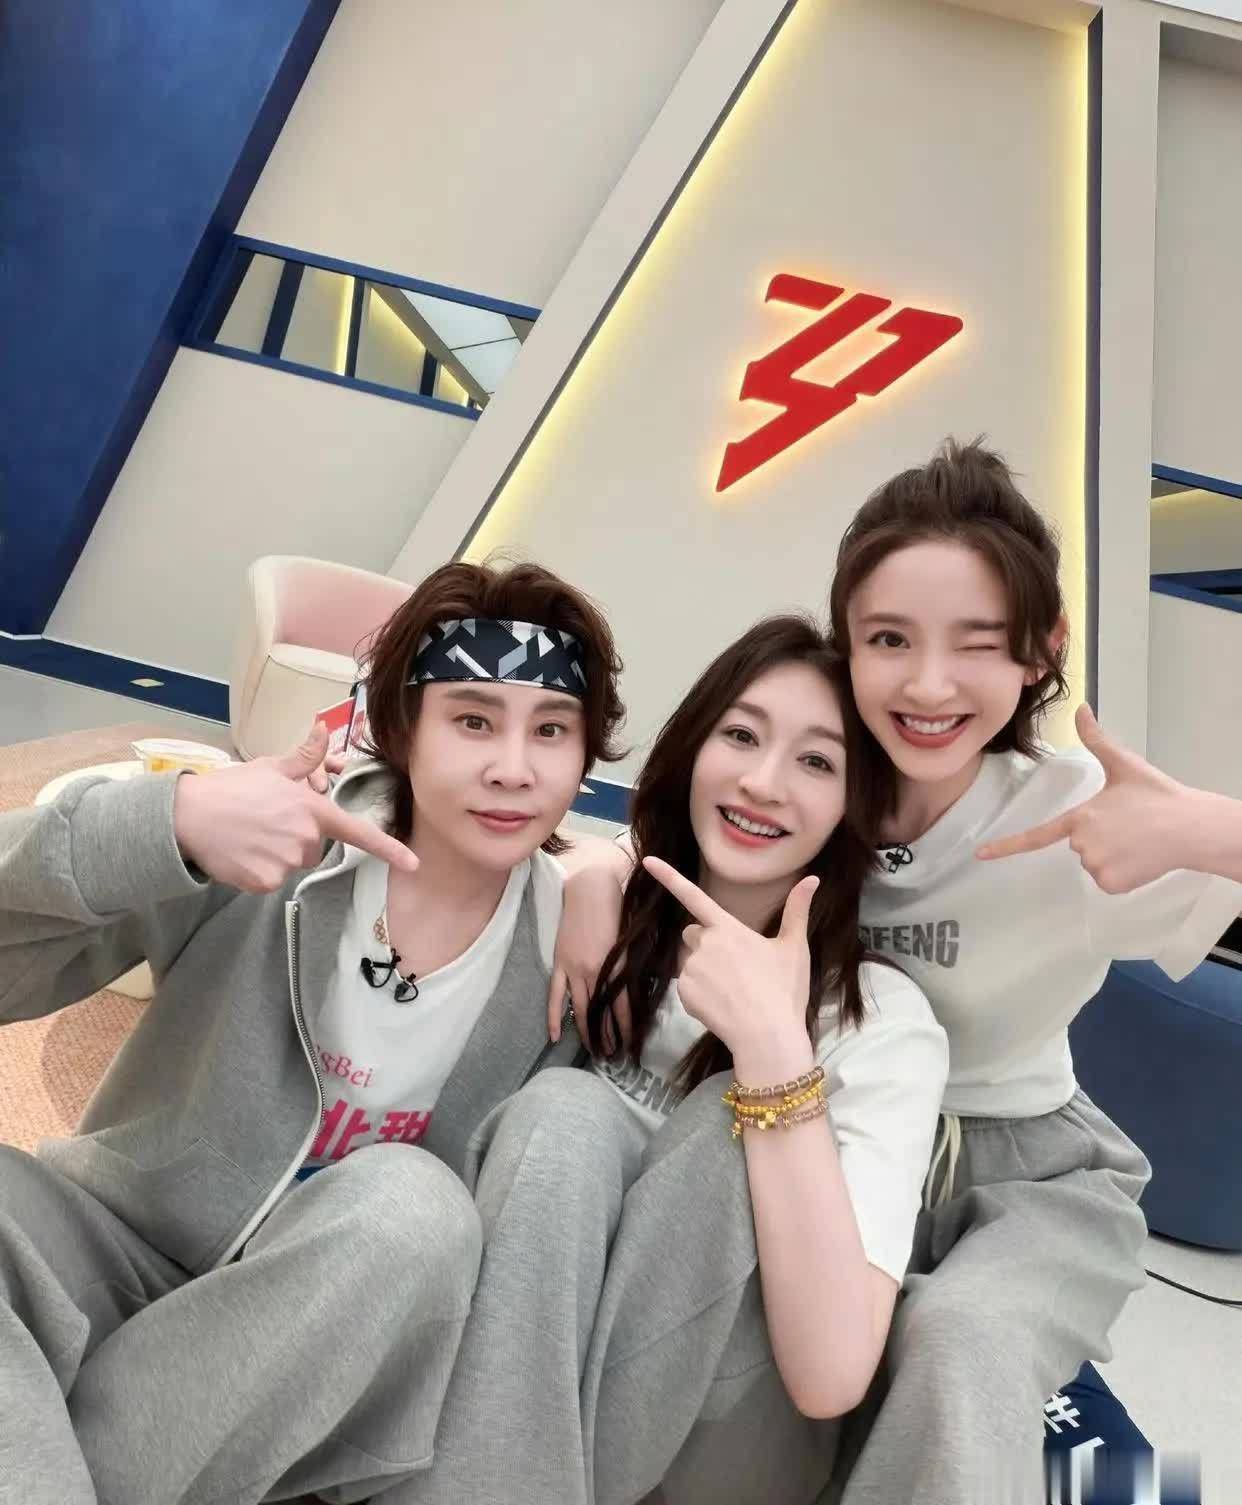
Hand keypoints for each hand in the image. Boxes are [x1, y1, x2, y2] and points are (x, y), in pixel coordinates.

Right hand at [174, 721, 418, 893]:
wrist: (187, 816)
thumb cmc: (231, 788)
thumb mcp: (271, 768)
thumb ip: (305, 757)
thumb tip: (323, 727)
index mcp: (311, 810)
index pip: (358, 832)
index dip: (389, 849)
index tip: (414, 864)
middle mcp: (304, 838)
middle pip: (315, 847)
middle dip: (297, 836)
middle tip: (265, 821)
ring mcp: (285, 862)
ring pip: (292, 863)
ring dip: (277, 852)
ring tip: (249, 834)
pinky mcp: (265, 882)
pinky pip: (271, 880)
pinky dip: (258, 870)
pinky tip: (240, 852)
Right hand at [548, 865, 629, 1046]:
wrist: (589, 889)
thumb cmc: (618, 909)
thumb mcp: (632, 939)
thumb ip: (634, 965)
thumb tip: (641, 989)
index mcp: (617, 965)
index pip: (623, 1007)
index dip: (626, 1029)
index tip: (631, 1046)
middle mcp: (595, 971)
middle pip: (601, 1013)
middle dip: (607, 1037)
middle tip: (613, 1057)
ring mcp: (574, 968)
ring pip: (580, 1009)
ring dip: (586, 1033)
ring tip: (593, 1052)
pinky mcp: (560, 963)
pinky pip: (555, 996)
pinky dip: (554, 1017)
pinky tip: (555, 1036)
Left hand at [642, 856, 816, 1077]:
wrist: (767, 1036)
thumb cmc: (784, 990)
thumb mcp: (794, 948)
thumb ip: (797, 911)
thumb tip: (813, 879)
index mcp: (728, 929)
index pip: (694, 896)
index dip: (669, 877)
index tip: (647, 860)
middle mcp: (704, 944)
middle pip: (694, 934)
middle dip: (707, 944)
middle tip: (736, 968)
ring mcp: (691, 969)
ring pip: (692, 963)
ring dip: (705, 972)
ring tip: (734, 992)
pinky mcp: (684, 994)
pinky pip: (688, 988)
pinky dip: (700, 996)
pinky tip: (723, 1007)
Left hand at [975, 703, 1205, 892]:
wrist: (1190, 827)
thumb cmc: (1156, 795)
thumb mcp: (1123, 765)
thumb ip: (1096, 740)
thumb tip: (1080, 708)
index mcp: (1080, 817)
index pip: (1036, 835)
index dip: (1006, 847)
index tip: (980, 855)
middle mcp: (1081, 843)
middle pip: (1079, 843)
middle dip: (1100, 835)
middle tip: (1128, 824)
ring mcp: (1096, 866)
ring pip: (1094, 862)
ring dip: (1112, 854)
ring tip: (1137, 840)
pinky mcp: (1112, 884)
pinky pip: (1108, 880)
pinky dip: (1122, 873)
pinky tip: (1141, 858)